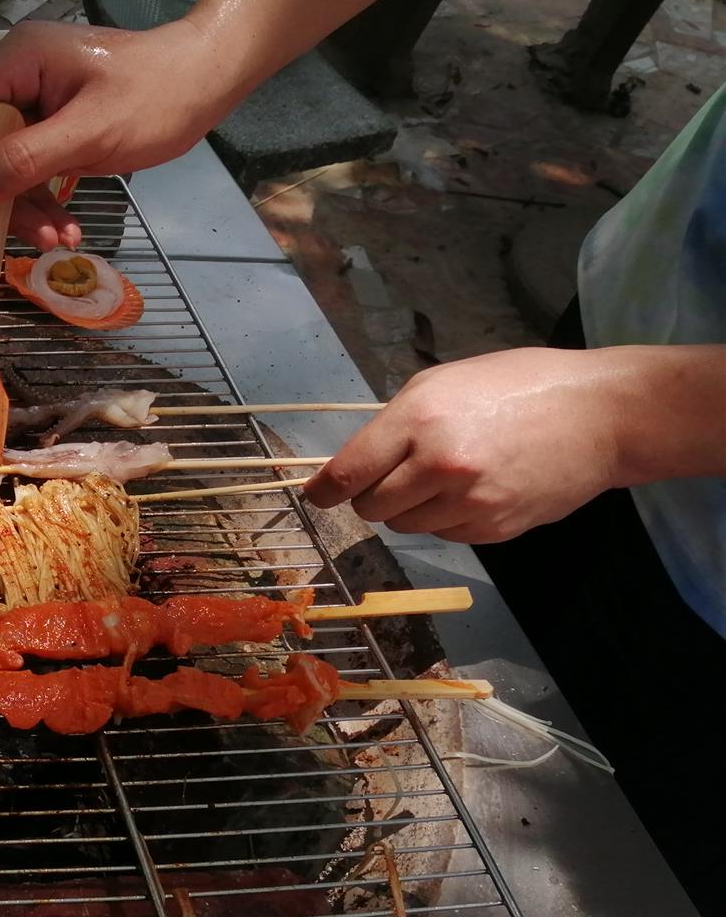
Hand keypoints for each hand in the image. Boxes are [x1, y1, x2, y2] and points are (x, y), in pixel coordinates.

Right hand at [0, 18, 231, 249]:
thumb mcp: (91, 132)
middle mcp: (14, 76)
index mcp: (15, 61)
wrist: (206, 81)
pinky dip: (40, 199)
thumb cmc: (156, 97)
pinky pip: (26, 166)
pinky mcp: (49, 124)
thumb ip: (24, 159)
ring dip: (20, 206)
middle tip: (12, 236)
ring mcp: (31, 100)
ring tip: (55, 239)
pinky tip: (64, 227)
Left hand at [304, 348, 627, 542]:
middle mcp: (440, 466)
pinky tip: (475, 489)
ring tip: (443, 476)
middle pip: (371, 507)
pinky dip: (447, 518)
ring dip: (410, 508)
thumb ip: (395, 423)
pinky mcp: (495, 529)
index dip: (323, 490)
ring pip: (406, 526)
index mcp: (420, 420)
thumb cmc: (518, 386)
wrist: (601, 416)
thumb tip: (354, 462)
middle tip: (392, 476)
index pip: (348, 473)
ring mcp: (470, 503)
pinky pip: (445, 535)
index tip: (315, 495)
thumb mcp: (443, 382)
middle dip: (371, 495)